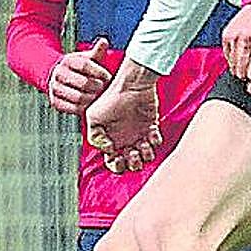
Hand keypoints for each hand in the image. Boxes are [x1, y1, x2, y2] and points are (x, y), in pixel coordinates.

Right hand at [47, 37, 112, 114]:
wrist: (63, 80)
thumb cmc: (81, 69)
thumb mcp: (88, 58)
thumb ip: (97, 51)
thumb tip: (104, 41)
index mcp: (67, 61)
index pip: (85, 65)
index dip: (99, 72)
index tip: (108, 77)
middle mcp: (58, 74)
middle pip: (82, 82)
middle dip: (97, 87)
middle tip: (105, 89)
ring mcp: (55, 88)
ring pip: (77, 97)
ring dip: (92, 98)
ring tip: (100, 98)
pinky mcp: (55, 102)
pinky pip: (71, 108)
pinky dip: (83, 108)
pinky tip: (91, 105)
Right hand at [85, 59, 162, 173]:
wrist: (131, 85)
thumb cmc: (111, 98)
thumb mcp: (93, 117)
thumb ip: (95, 138)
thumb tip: (108, 150)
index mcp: (111, 140)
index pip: (114, 163)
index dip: (116, 165)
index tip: (117, 156)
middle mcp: (126, 140)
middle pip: (131, 165)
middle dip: (133, 164)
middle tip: (132, 153)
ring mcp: (140, 134)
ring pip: (146, 157)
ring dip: (145, 155)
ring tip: (142, 144)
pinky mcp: (152, 126)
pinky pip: (157, 142)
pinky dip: (155, 141)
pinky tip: (150, 132)